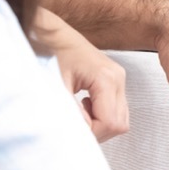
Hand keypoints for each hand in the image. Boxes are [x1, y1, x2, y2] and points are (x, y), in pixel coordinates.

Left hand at [32, 7, 128, 141]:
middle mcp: (118, 78)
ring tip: (79, 112)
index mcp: (106, 78)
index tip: (73, 129)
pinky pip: (116, 109)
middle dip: (97, 131)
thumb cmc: (48, 52)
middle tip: (75, 123)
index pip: (111, 123)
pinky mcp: (114, 80)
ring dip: (99, 124)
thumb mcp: (55, 87)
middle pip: (120, 124)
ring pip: (120, 119)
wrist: (48, 32)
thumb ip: (70, 114)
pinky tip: (84, 105)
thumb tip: (78, 137)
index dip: (92, 134)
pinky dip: (101, 115)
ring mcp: (119, 78)